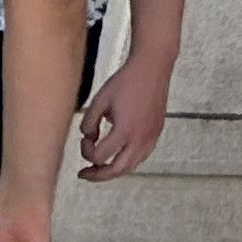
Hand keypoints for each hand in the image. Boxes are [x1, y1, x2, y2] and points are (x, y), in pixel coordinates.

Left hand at [77, 52, 172, 177]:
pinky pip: (142, 156)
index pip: (100, 157)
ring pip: (131, 167)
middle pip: (117, 170)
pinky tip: (119, 155)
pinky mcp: (157, 132)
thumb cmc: (127, 81)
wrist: (152, 67)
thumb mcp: (100, 100)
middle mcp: (139, 139)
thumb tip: (87, 137)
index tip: (85, 139)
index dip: (86, 151)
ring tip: (101, 167)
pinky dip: (128, 161)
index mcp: (124, 131)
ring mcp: (151, 137)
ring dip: (113, 170)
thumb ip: (88, 123)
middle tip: (85, 173)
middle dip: (98, 175)